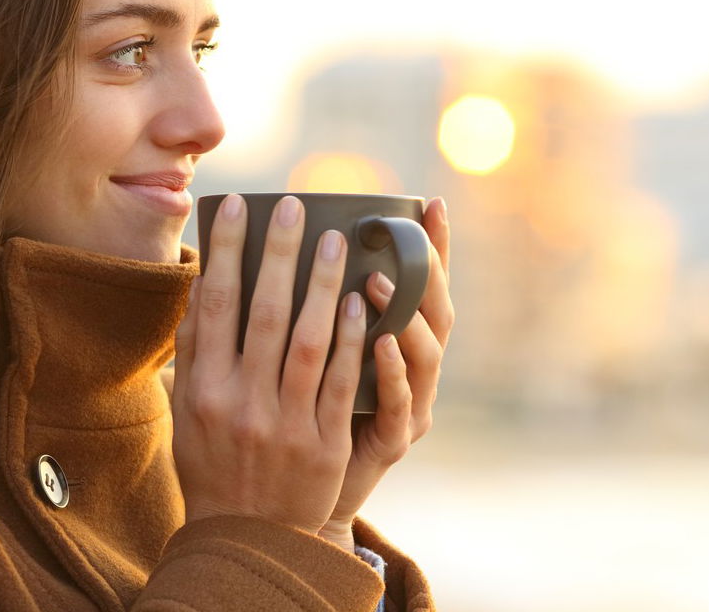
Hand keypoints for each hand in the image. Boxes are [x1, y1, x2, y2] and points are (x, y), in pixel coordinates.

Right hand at [172, 194, 370, 537]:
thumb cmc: (215, 462)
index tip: (238, 203)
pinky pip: (342, 382)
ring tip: (338, 240)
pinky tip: (363, 302)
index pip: (213, 305)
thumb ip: (194, 352)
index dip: (227, 250)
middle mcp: (239, 404)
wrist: (247, 538)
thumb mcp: (187, 411)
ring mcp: (284, 425)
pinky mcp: (324, 444)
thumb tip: (203, 285)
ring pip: (307, 341)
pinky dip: (353, 339)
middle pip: (261, 313)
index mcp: (201, 390)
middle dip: (280, 253)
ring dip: (324, 285)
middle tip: (295, 205)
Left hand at [318, 196, 453, 546]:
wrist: (290, 504)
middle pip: (435, 311)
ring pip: (425, 353)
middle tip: (402, 233)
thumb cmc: (293, 421)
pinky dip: (392, 371)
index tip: (432, 204)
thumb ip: (298, 310)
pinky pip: (401, 402)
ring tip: (373, 279)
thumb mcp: (300, 356)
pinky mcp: (395, 441)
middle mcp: (411, 370)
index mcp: (394, 341)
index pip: (420, 287)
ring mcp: (409, 405)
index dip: (431, 248)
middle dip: (426, 269)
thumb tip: (273, 245)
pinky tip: (380, 341)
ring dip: (400, 313)